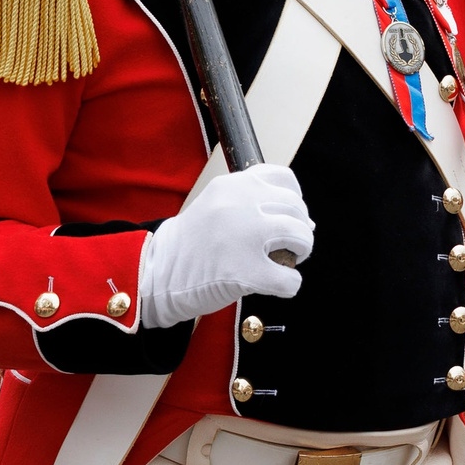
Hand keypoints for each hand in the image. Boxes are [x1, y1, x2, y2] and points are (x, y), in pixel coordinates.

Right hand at [138, 163, 317, 329]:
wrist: (156, 272)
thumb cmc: (190, 244)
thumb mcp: (216, 206)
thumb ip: (253, 205)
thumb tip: (308, 221)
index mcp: (232, 186)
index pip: (284, 179)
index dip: (294, 200)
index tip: (287, 216)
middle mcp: (240, 204)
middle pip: (296, 208)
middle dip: (300, 229)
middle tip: (289, 246)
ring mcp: (244, 237)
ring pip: (301, 236)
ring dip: (300, 251)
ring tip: (285, 262)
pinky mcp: (246, 272)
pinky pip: (290, 279)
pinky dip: (289, 285)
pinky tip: (275, 285)